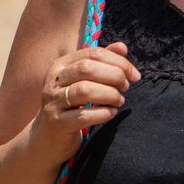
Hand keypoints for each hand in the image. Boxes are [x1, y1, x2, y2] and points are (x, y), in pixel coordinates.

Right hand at [31, 42, 140, 161]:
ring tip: (119, 100)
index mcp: (61, 65)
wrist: (49, 136)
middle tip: (125, 87)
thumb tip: (122, 47)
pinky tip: (111, 113)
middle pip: (88, 69)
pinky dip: (103, 113)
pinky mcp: (56, 123)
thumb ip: (102, 62)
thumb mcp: (84, 80)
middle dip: (114, 76)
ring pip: (85, 90)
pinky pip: (83, 116)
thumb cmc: (72, 104)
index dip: (119, 62)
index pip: (93, 53)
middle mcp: (53, 81)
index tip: (134, 75)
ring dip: (110, 95)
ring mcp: (52, 102)